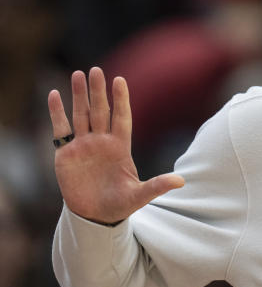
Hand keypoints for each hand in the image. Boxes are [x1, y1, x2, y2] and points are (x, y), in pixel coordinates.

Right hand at [47, 67, 183, 224]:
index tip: (120, 80)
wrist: (95, 216)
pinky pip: (60, 129)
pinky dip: (57, 112)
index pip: (122, 117)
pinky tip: (54, 94)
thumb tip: (181, 182)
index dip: (121, 99)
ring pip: (80, 114)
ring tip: (78, 73)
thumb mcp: (140, 195)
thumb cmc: (120, 204)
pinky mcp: (65, 154)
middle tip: (96, 69)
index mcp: (120, 147)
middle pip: (100, 111)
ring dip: (78, 95)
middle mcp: (101, 142)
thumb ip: (158, 186)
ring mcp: (83, 145)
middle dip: (98, 91)